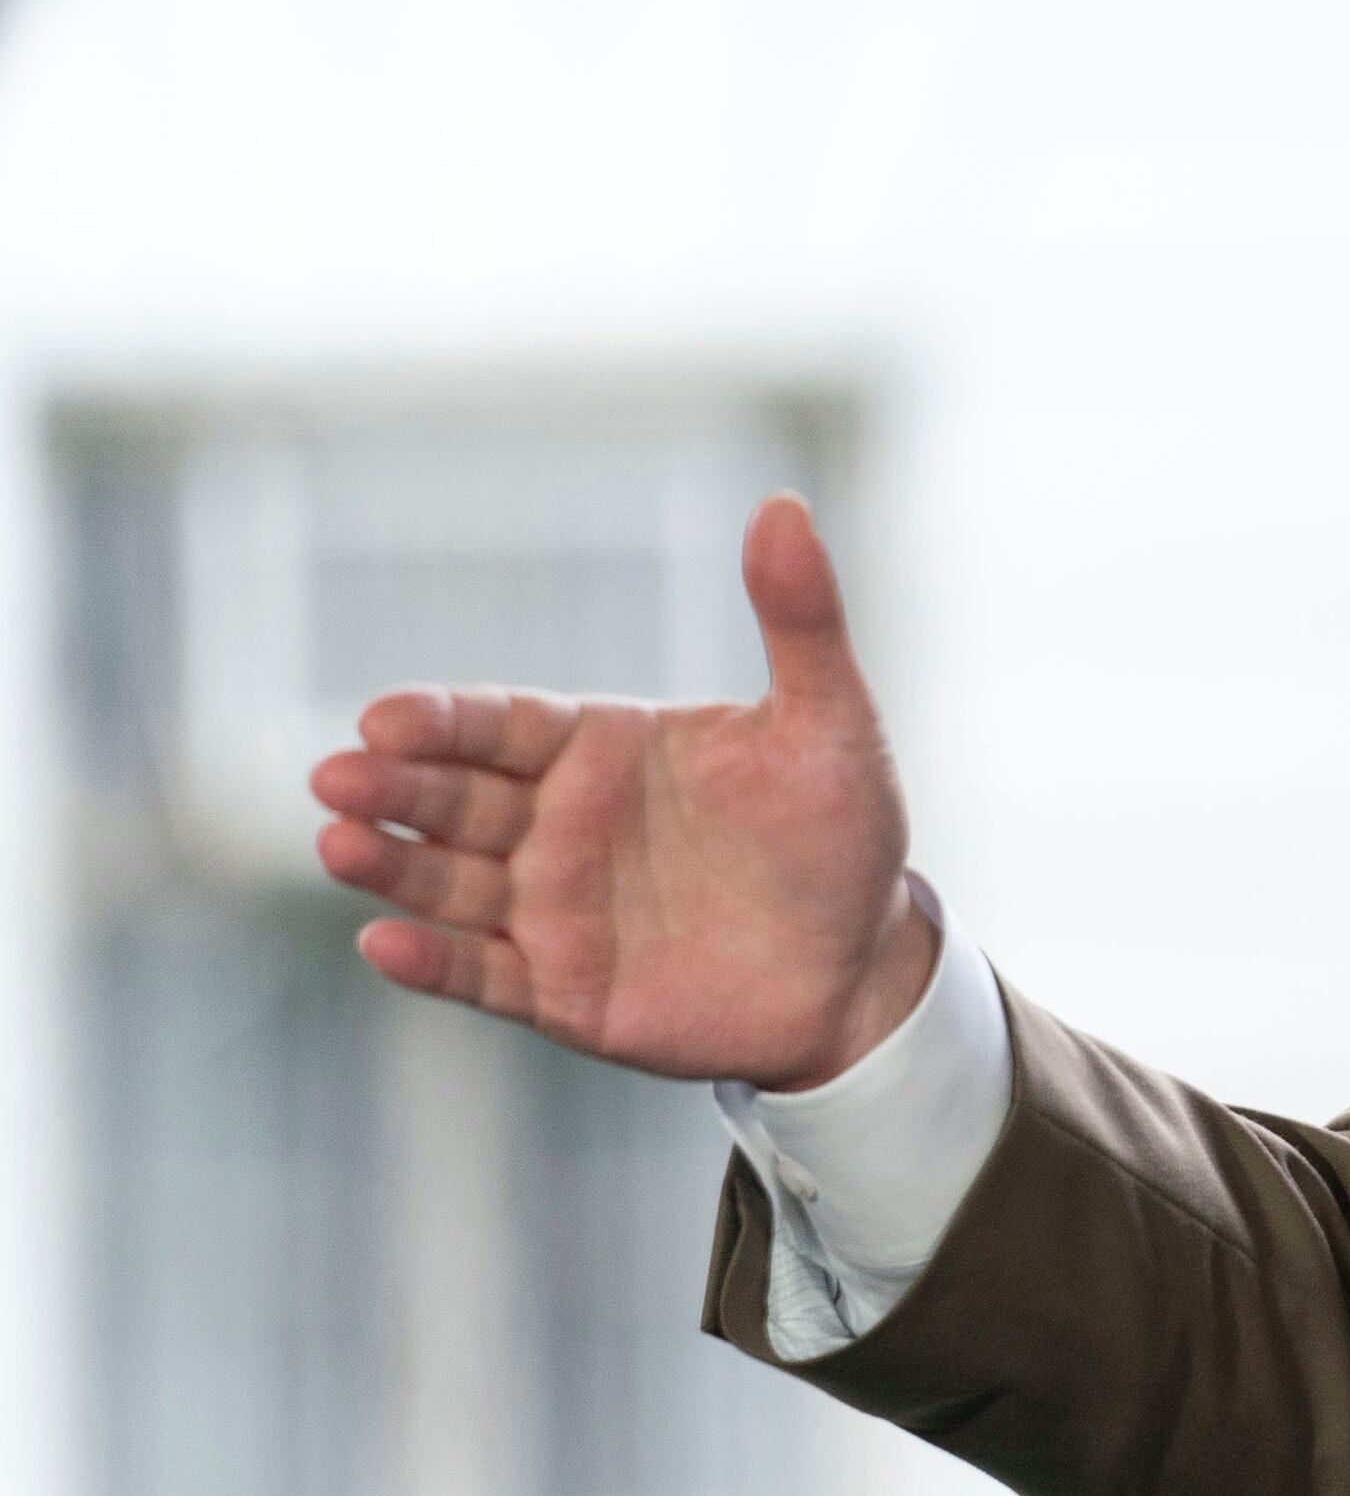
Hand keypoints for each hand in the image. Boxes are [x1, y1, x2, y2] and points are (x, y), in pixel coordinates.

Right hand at [311, 494, 937, 1090]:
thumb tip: (784, 505)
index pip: (500, 722)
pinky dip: (433, 964)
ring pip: (447, 881)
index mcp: (600, 748)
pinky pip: (483, 975)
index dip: (441, 719)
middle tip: (337, 776)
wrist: (866, 964)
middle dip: (392, 784)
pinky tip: (384, 944)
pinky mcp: (561, 990)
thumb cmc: (842, 832)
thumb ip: (800, 621)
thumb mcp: (831, 724)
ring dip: (390, 864)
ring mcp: (549, 908)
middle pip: (451, 796)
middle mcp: (555, 822)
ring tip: (340, 844)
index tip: (384, 715)